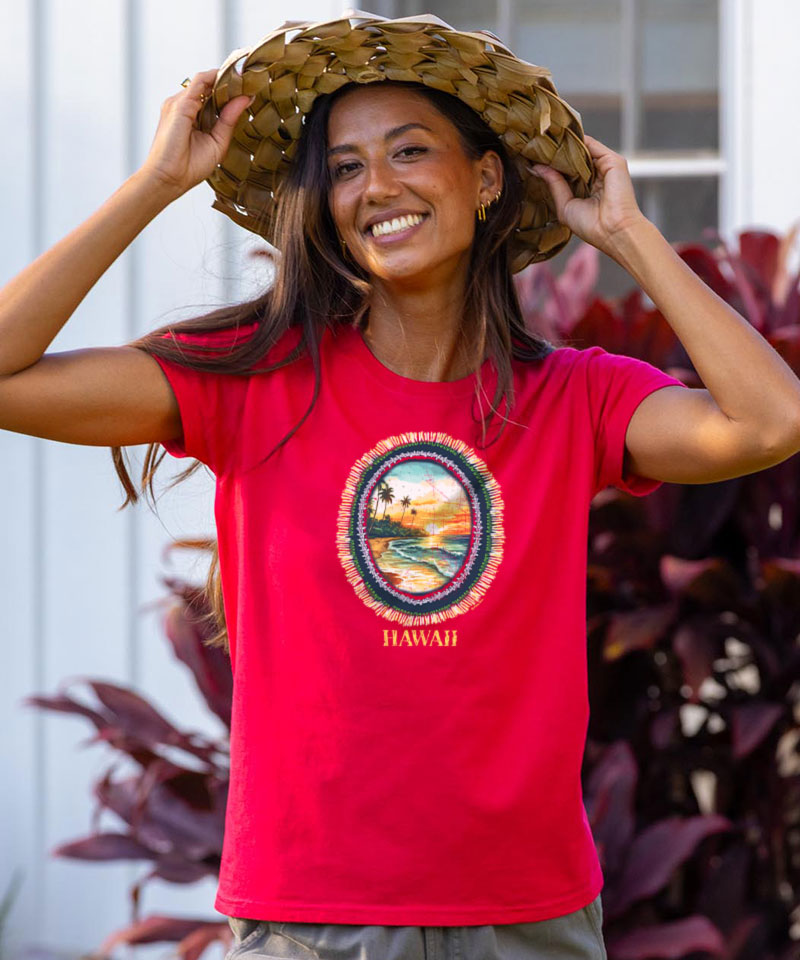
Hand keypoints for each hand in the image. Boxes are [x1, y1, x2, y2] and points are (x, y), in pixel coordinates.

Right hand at [139, 70, 252, 197]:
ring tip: (247, 72)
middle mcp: (184, 105)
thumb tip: (246, 99)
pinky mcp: (180, 104)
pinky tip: (234, 77)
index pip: (211, 95)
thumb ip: (229, 120)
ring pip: (205, 81)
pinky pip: (201, 82)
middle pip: (209, 85)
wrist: (169, 179)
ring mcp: (180, 103)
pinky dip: (217, 77)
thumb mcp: (218, 142)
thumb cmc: (190, 167)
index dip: (230, 89)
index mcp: (192, 115)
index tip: (251, 84)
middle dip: (230, 79)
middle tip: (253, 73)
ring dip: (226, 76)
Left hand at [532, 134, 648, 255]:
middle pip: (574, 156)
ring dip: (564, 144)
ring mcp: (605, 166)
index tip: (532, 156)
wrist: (613, 231)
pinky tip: (559, 140)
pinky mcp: (613, 161)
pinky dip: (576, 141)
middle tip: (533, 144)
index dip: (552, 163)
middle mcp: (596, 175)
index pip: (568, 169)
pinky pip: (591, 145)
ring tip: (542, 138)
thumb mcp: (565, 205)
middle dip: (556, 151)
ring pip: (582, 148)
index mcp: (587, 188)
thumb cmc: (591, 226)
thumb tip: (536, 167)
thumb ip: (554, 184)